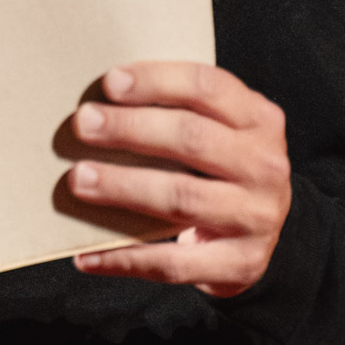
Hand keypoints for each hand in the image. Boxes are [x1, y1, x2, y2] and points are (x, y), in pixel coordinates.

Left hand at [66, 62, 290, 296]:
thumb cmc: (220, 165)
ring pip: (181, 198)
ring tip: (78, 179)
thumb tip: (100, 104)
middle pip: (192, 139)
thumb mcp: (220, 127)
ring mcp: (257, 218)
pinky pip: (173, 263)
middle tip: (84, 124)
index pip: (208, 88)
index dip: (157, 81)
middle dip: (131, 129)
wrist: (261, 229)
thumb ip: (178, 109)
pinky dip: (125, 258)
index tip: (110, 83)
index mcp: (259, 119)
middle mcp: (265, 166)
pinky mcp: (241, 264)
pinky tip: (86, 254)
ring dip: (123, 187)